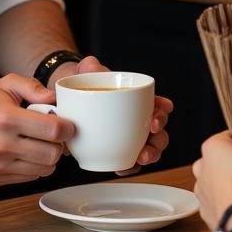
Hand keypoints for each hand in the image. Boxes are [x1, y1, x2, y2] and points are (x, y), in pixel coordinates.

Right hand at [0, 74, 74, 186]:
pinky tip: (22, 152)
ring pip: (43, 170)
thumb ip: (33, 87)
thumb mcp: (7, 83)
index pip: (53, 130)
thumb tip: (54, 99)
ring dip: (47, 157)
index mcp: (5, 117)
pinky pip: (28, 178)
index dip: (67, 128)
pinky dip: (32, 166)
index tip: (68, 125)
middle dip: (58, 144)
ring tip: (37, 143)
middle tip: (52, 135)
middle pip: (52, 155)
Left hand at [53, 56, 172, 173]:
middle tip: (151, 135)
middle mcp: (139, 121)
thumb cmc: (84, 85)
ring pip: (150, 149)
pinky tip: (122, 167)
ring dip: (151, 155)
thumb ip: (89, 66)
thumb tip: (92, 65)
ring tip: (141, 157)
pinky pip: (130, 163)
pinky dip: (130, 167)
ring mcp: (131, 138)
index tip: (160, 111)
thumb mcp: (86, 73)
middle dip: (160, 136)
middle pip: (159, 131)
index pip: (158, 105)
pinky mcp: (119, 152)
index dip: (163, 109)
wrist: (68, 103)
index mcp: (137, 101)